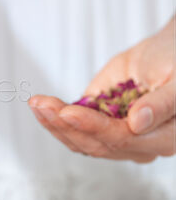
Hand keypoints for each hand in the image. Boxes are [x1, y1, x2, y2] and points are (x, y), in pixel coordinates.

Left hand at [29, 18, 174, 161]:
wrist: (165, 54)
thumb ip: (164, 103)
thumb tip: (138, 122)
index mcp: (165, 138)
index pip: (122, 139)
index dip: (93, 126)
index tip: (69, 111)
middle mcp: (139, 146)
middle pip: (97, 144)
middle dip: (65, 125)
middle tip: (43, 105)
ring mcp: (117, 139)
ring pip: (81, 142)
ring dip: (54, 124)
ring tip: (37, 104)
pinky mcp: (99, 127)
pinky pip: (73, 132)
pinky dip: (54, 120)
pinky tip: (40, 106)